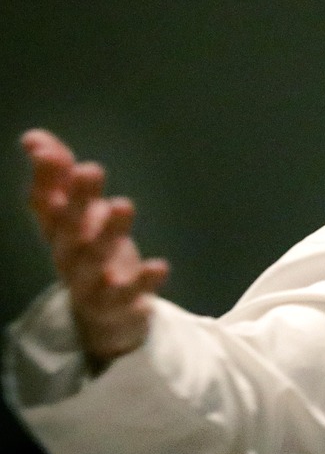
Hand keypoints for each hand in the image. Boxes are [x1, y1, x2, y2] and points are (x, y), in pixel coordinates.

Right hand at [22, 129, 168, 371]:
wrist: (106, 315)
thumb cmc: (90, 252)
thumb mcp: (78, 215)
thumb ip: (60, 178)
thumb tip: (35, 138)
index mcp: (58, 231)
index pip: (44, 203)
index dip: (45, 177)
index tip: (47, 150)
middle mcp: (68, 254)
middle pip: (68, 227)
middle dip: (78, 198)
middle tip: (92, 169)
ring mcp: (90, 283)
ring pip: (94, 258)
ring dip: (108, 231)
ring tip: (124, 205)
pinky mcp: (116, 306)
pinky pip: (127, 296)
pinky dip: (142, 282)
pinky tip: (160, 266)